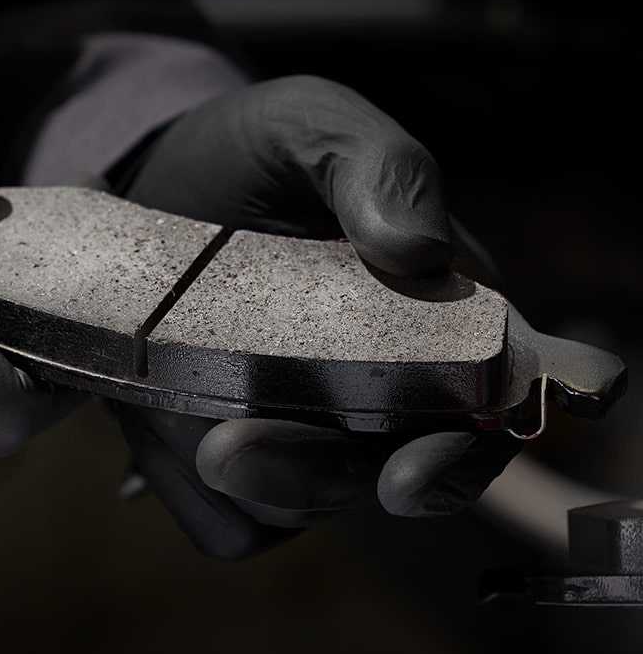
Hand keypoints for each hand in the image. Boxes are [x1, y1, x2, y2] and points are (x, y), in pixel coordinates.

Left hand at [114, 75, 522, 558]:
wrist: (145, 189)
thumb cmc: (252, 157)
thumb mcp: (310, 125)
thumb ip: (378, 166)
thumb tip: (421, 251)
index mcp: (446, 317)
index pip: (509, 397)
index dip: (484, 445)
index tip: (418, 466)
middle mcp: (397, 396)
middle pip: (405, 477)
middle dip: (327, 475)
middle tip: (237, 450)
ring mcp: (320, 441)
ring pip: (311, 507)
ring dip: (254, 482)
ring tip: (191, 431)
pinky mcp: (245, 477)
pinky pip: (235, 527)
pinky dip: (195, 494)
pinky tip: (163, 427)